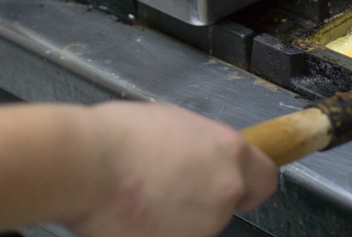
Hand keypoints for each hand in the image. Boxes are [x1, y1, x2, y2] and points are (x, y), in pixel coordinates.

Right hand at [67, 101, 277, 236]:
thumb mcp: (177, 125)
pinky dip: (157, 231)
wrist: (85, 165)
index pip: (265, 180)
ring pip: (198, 225)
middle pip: (226, 204)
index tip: (236, 186)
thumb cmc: (121, 137)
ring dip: (178, 218)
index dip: (248, 184)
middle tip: (168, 186)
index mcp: (231, 153)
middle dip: (202, 199)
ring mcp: (203, 225)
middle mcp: (225, 190)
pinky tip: (135, 216)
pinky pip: (173, 236)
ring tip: (144, 198)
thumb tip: (205, 159)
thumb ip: (205, 148)